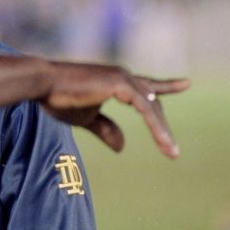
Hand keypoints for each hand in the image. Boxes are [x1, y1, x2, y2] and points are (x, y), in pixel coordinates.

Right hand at [39, 62, 190, 158]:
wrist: (43, 85)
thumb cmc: (58, 98)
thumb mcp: (85, 119)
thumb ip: (105, 129)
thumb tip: (122, 148)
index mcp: (115, 82)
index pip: (145, 87)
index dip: (165, 87)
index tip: (186, 84)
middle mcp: (122, 76)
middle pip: (151, 102)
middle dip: (161, 127)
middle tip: (172, 150)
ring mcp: (123, 78)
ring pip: (151, 107)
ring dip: (161, 132)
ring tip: (171, 153)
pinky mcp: (120, 83)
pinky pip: (145, 108)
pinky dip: (154, 126)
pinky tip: (162, 142)